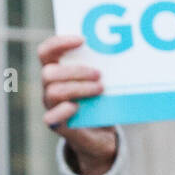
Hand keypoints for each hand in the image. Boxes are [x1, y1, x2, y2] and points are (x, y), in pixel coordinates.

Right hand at [38, 34, 117, 174]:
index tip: (82, 40)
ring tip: (101, 89)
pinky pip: (50, 117)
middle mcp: (49, 87)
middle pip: (49, 73)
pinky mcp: (58, 124)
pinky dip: (63, 111)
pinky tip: (76, 107)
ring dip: (79, 88)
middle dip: (76, 71)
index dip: (59, 43)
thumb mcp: (102, 81)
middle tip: (99, 74)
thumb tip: (128, 52)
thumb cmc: (100, 100)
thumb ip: (104, 68)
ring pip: (54, 92)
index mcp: (57, 71)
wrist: (100, 134)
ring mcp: (51, 106)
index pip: (46, 52)